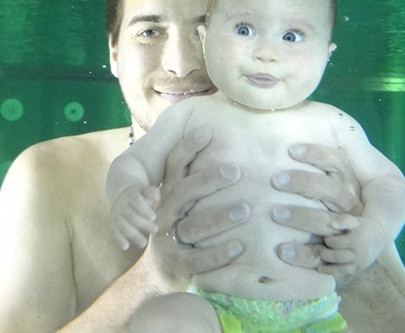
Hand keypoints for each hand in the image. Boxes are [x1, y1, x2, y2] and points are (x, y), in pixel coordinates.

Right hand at [110, 184, 159, 250]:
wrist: (121, 194)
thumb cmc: (139, 194)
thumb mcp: (145, 189)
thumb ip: (152, 192)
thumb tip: (157, 198)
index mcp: (131, 194)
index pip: (136, 200)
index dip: (144, 209)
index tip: (154, 217)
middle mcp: (121, 205)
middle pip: (131, 215)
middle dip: (143, 224)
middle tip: (155, 230)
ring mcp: (116, 215)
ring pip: (122, 225)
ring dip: (133, 235)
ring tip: (144, 243)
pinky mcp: (112, 223)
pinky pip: (114, 231)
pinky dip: (119, 239)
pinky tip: (126, 247)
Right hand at [147, 127, 248, 283]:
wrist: (158, 273)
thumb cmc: (179, 226)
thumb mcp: (182, 201)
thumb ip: (196, 176)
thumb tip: (219, 139)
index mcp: (167, 193)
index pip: (173, 165)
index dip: (187, 147)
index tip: (206, 131)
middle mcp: (165, 213)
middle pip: (183, 192)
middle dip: (208, 179)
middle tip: (235, 171)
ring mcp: (168, 239)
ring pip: (192, 226)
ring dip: (219, 217)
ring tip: (246, 210)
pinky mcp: (178, 265)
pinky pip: (199, 259)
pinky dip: (219, 253)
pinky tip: (240, 246)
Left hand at [271, 142, 363, 269]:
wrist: (344, 241)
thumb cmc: (314, 194)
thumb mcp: (320, 169)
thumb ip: (307, 147)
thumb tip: (279, 115)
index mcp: (346, 179)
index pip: (337, 162)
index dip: (316, 154)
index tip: (290, 149)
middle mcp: (349, 203)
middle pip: (333, 189)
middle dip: (304, 182)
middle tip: (275, 179)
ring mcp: (342, 229)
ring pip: (328, 221)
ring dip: (302, 216)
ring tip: (274, 212)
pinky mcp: (332, 254)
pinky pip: (320, 255)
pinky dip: (303, 255)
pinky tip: (282, 251)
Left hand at [319, 216, 387, 276]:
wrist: (379, 235)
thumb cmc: (363, 225)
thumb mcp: (355, 220)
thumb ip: (344, 220)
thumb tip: (332, 225)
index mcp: (356, 240)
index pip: (335, 243)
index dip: (327, 240)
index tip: (325, 237)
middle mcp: (358, 253)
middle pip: (336, 256)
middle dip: (325, 253)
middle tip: (320, 248)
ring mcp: (359, 262)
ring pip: (340, 268)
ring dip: (327, 265)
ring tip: (320, 260)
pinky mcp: (359, 268)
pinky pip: (344, 272)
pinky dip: (333, 272)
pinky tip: (322, 270)